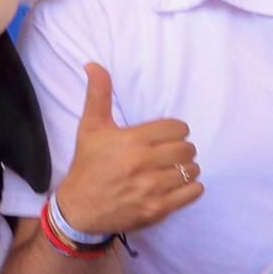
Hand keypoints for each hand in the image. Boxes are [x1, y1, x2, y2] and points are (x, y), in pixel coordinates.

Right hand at [57, 61, 201, 238]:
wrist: (79, 209)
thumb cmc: (87, 166)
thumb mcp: (91, 128)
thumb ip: (98, 95)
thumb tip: (94, 64)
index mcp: (131, 141)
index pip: (177, 128)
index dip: (174, 131)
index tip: (165, 136)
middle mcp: (143, 164)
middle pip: (187, 148)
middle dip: (181, 148)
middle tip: (168, 153)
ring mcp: (153, 189)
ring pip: (192, 169)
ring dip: (186, 168)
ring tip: (172, 169)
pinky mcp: (158, 209)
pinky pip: (193, 192)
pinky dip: (191, 187)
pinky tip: (177, 184)